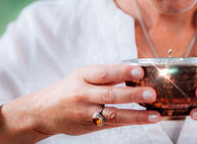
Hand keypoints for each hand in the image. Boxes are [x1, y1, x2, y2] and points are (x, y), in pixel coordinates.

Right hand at [0, 64, 159, 142]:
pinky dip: (130, 121)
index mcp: (83, 76)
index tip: (140, 71)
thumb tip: (135, 72)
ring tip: (155, 114)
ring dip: (136, 115)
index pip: (105, 73)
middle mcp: (84, 94)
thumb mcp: (83, 76)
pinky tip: (145, 119)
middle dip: (133, 94)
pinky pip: (112, 124)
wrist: (42, 112)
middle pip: (110, 94)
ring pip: (113, 114)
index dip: (122, 71)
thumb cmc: (69, 89)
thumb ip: (106, 76)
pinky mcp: (90, 126)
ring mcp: (86, 113)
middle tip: (151, 93)